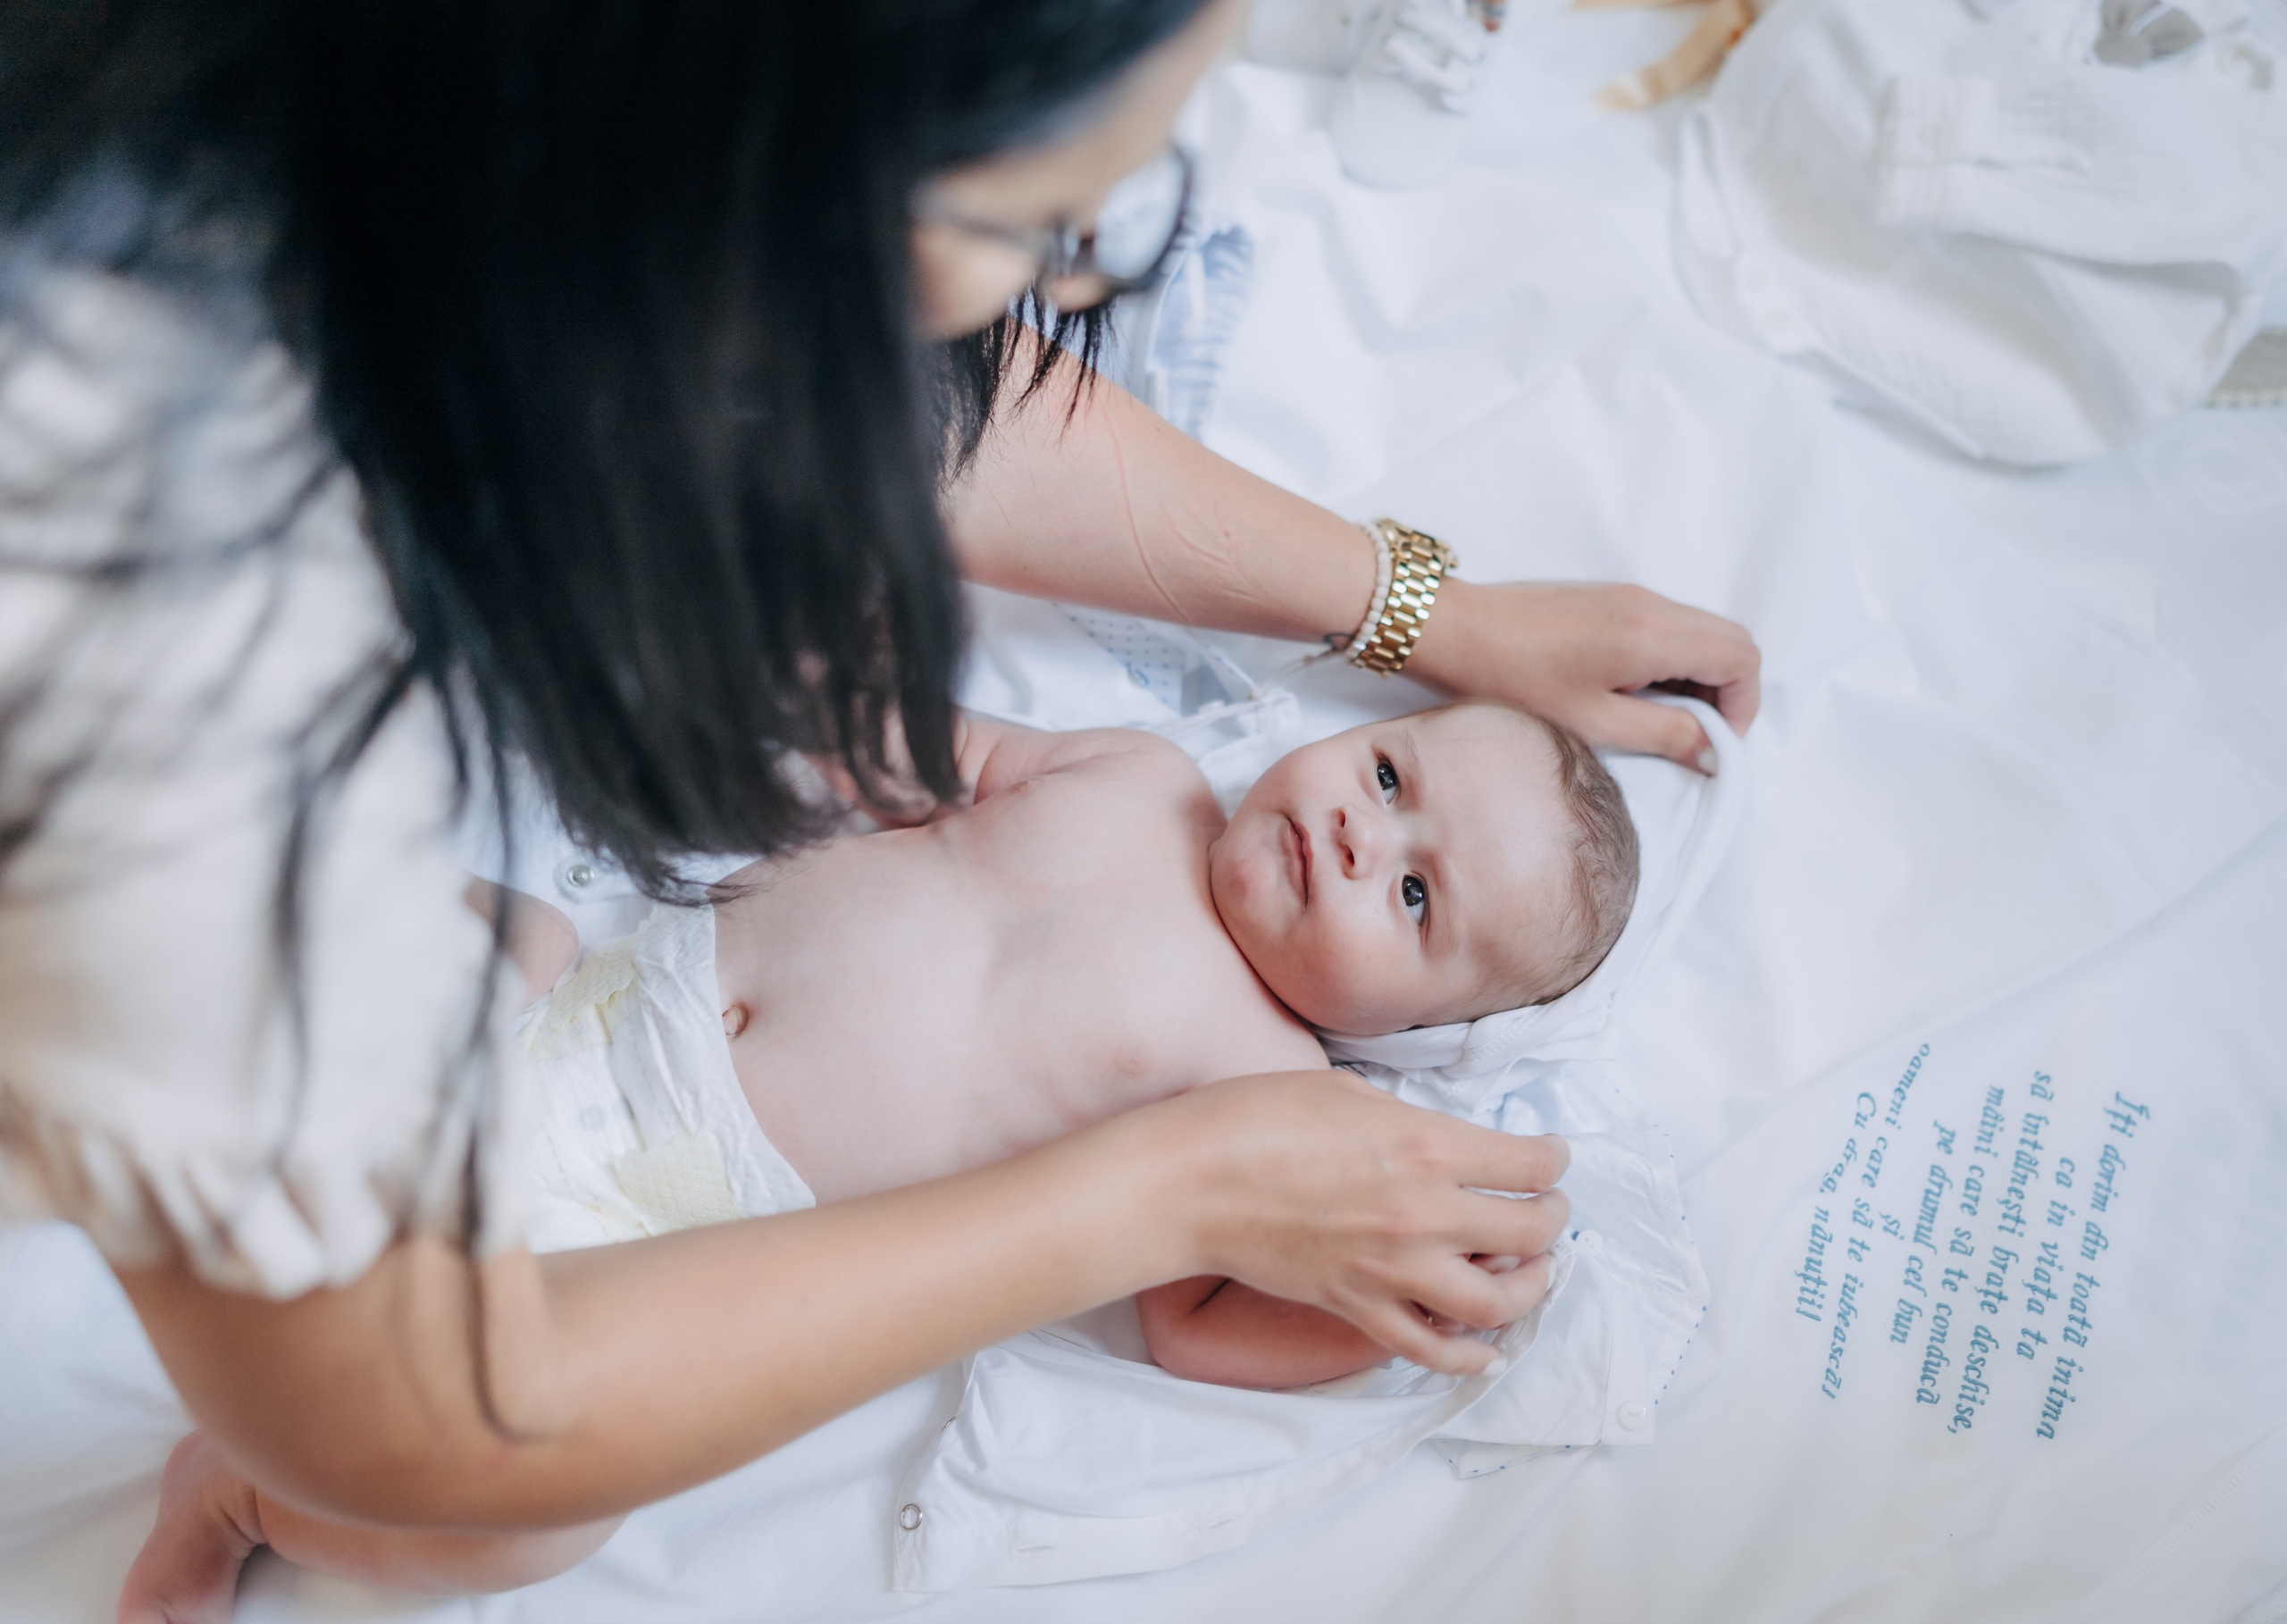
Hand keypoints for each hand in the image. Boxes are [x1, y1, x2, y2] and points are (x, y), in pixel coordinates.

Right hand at [1151, 1071, 1570, 1375]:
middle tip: (1549, 1207)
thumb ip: (1408, 1121)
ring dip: (1531, 1288)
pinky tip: (1484, 1348)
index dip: (1553, 1158)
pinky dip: (1468, 1356)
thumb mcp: (1349, 1093)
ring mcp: (1393, 1269)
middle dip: (1553, 1217)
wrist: (1191, 1180)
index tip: (1550, 1155)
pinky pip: (1430, 1349)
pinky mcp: (1358, 1307)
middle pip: (1530, 1231)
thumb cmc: (1256, 1119)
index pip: (1528, 1164)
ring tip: (1532, 1272)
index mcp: (1427, 1147)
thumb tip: (1440, 1142)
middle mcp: (1425, 1213)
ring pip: (1498, 1302)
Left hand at [1412, 579, 1760, 769]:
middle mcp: (1651, 604)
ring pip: (1701, 631)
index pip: (1742, 657)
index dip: (1742, 707)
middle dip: (1728, 692)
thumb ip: (1664, 734)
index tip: (1714, 743)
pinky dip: (1672, 660)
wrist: (1454, 631)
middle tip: (1695, 734)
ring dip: (1699, 676)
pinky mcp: (1611, 599)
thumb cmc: (1512, 679)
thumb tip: (1713, 750)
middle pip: (1731, 639)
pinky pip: (1668, 625)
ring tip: (1659, 718)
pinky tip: (1634, 693)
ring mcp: (1631, 596)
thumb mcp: (1594, 722)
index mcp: (1654, 633)